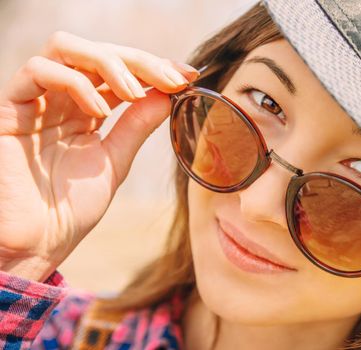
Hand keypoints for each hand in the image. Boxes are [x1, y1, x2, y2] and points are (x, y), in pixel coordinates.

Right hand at [0, 31, 197, 280]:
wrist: (35, 243)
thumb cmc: (70, 209)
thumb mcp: (114, 160)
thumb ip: (136, 125)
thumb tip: (167, 94)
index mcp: (85, 110)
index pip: (120, 71)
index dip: (153, 67)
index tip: (187, 76)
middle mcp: (60, 99)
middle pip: (99, 52)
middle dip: (140, 61)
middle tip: (171, 79)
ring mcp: (35, 100)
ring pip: (66, 48)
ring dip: (108, 63)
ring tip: (133, 93)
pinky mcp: (9, 108)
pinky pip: (38, 71)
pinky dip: (74, 82)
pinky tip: (98, 110)